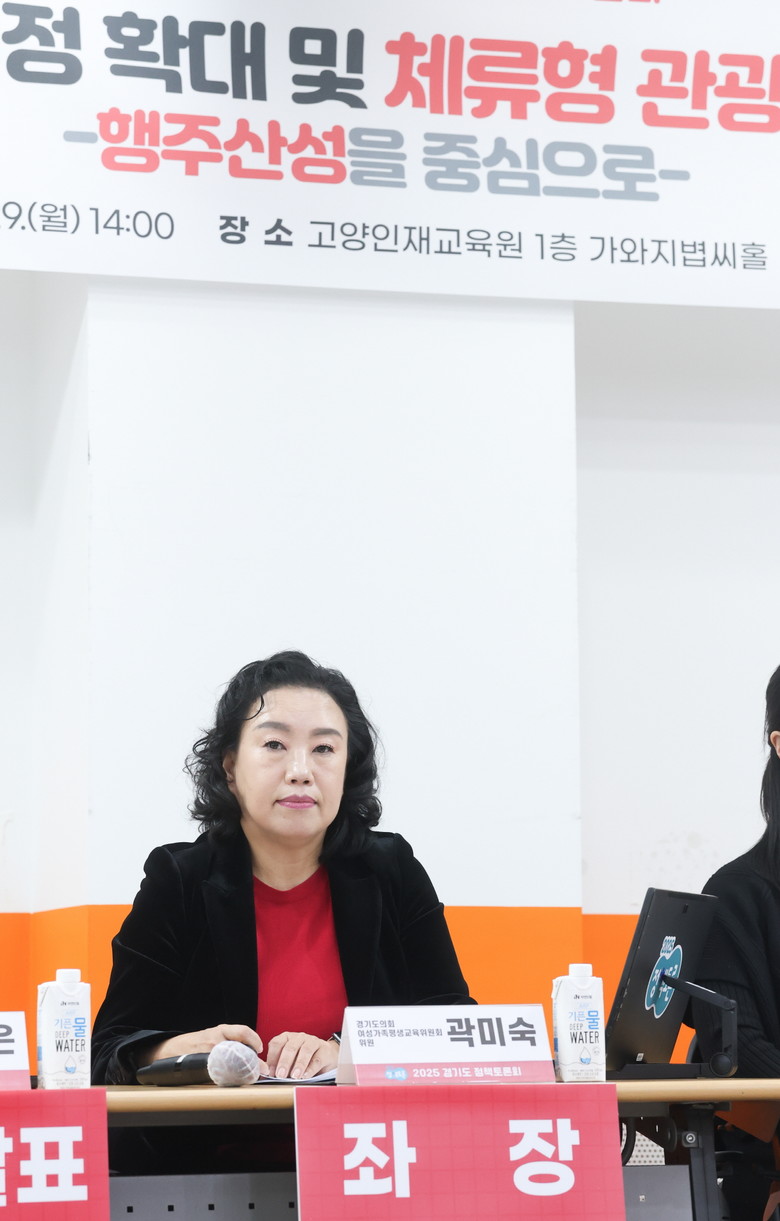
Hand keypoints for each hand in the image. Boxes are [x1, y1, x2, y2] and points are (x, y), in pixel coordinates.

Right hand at [136, 1024, 267, 1072]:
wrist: (170, 1050)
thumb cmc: (196, 1044)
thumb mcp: (213, 1036)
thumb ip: (231, 1042)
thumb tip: (254, 1056)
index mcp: (220, 1030)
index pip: (242, 1031)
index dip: (254, 1040)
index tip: (260, 1050)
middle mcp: (214, 1039)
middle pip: (240, 1050)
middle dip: (252, 1062)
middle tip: (261, 1071)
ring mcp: (207, 1053)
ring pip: (231, 1063)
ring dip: (242, 1072)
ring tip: (249, 1077)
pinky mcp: (201, 1066)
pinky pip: (218, 1074)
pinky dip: (228, 1079)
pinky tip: (231, 1082)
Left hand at [265, 1031, 339, 1079]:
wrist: (325, 1057)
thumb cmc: (303, 1060)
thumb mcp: (289, 1061)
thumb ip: (279, 1067)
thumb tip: (266, 1077)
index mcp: (287, 1038)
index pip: (277, 1043)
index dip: (272, 1057)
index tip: (270, 1072)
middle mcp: (299, 1037)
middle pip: (290, 1047)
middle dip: (284, 1062)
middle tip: (280, 1075)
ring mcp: (313, 1041)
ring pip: (305, 1050)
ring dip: (299, 1064)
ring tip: (294, 1076)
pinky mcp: (325, 1050)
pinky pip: (317, 1058)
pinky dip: (311, 1068)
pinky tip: (306, 1076)